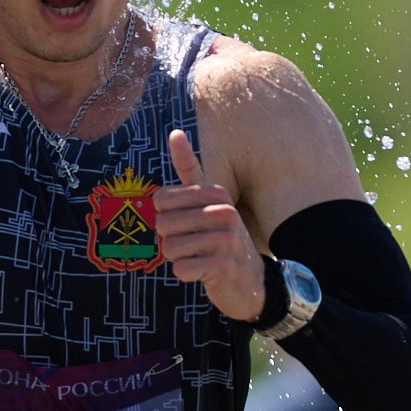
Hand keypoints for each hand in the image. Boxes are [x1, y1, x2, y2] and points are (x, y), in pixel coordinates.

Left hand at [159, 129, 268, 320]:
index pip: (161, 199)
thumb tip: (175, 131)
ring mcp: (227, 239)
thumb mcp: (206, 201)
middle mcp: (224, 211)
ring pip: (170, 248)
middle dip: (169, 239)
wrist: (249, 279)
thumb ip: (189, 169)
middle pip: (163, 224)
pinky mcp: (226, 265)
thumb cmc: (218, 236)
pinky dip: (186, 274)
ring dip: (178, 257)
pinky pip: (182, 268)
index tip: (184, 222)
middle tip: (192, 244)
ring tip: (199, 256)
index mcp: (216, 193)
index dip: (164, 215)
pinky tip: (204, 271)